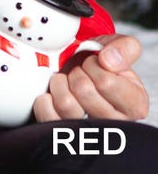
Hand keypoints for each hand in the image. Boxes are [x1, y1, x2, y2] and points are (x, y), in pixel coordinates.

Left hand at [33, 34, 148, 121]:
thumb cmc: (100, 63)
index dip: (93, 65)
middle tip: (79, 71)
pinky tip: (54, 93)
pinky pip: (48, 115)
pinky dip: (45, 98)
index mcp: (134, 104)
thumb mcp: (118, 48)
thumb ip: (124, 48)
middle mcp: (114, 122)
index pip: (106, 82)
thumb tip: (108, 61)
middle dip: (76, 72)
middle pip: (84, 91)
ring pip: (66, 105)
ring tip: (66, 81)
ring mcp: (88, 130)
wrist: (78, 67)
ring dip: (60, 83)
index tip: (94, 63)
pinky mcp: (64, 131)